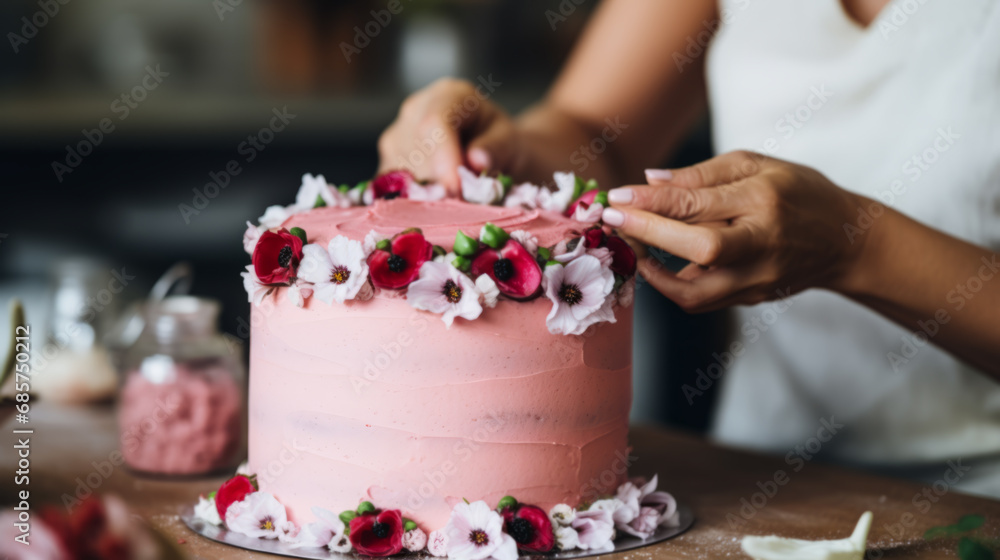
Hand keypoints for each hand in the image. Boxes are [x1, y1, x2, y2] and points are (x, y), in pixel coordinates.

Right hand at [378, 78, 517, 194]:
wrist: (488, 149)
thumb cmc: (501, 144)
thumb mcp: (512, 142)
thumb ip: (497, 149)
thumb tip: (476, 161)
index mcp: (447, 96)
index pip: (434, 123)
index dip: (443, 158)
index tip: (456, 189)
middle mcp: (413, 112)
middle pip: (416, 155)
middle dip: (441, 186)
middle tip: (468, 203)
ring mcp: (394, 139)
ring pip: (403, 177)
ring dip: (430, 197)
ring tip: (457, 197)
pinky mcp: (386, 166)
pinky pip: (395, 191)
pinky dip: (416, 204)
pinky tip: (438, 203)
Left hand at [601, 151, 867, 311]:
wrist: (845, 241)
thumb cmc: (798, 192)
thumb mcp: (757, 165)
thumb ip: (701, 174)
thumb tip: (649, 180)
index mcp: (764, 201)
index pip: (699, 204)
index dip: (652, 202)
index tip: (616, 196)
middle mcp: (763, 244)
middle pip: (698, 247)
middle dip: (646, 233)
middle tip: (611, 218)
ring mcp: (758, 279)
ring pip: (694, 290)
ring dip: (650, 270)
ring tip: (629, 243)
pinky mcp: (750, 299)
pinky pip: (699, 300)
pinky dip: (669, 284)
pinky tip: (653, 261)